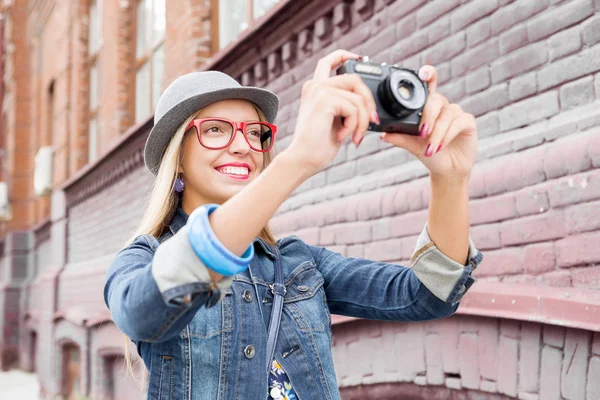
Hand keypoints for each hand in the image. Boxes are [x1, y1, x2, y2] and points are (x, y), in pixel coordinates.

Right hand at [284, 50, 377, 174]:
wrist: (303, 160)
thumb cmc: (318, 146)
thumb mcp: (336, 121)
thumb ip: (347, 107)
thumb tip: (370, 106)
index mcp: (315, 89)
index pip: (328, 62)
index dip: (345, 55)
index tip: (359, 58)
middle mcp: (315, 85)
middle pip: (355, 79)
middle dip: (368, 101)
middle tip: (372, 121)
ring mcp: (319, 90)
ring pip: (358, 98)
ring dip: (363, 121)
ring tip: (355, 137)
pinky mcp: (324, 100)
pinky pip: (354, 108)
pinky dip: (355, 125)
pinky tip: (343, 136)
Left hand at [381, 65, 477, 178]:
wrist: (446, 170)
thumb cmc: (429, 153)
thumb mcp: (412, 146)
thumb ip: (400, 138)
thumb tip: (383, 134)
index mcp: (428, 107)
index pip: (429, 85)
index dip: (428, 74)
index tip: (422, 74)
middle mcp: (443, 106)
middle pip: (436, 100)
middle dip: (428, 116)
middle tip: (421, 134)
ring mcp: (456, 113)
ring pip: (447, 114)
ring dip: (437, 133)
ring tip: (430, 149)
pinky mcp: (468, 122)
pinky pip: (458, 123)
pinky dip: (447, 135)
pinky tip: (439, 147)